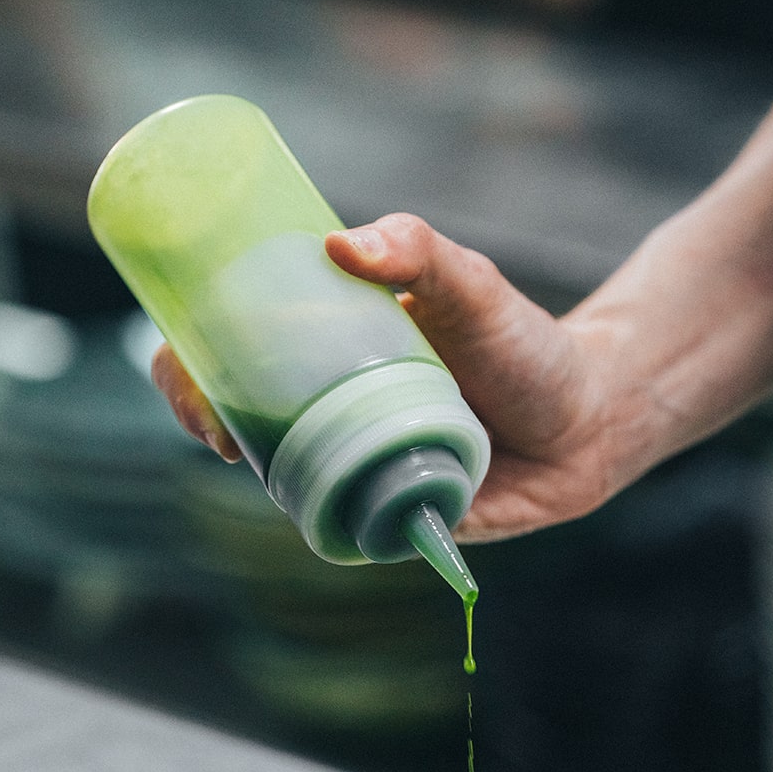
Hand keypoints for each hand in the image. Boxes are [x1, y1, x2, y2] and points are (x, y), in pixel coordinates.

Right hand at [151, 213, 629, 542]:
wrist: (591, 417)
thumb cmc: (524, 345)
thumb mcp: (469, 284)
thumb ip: (416, 249)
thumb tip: (338, 243)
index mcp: (335, 358)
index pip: (240, 359)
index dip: (193, 363)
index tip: (181, 360)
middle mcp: (337, 417)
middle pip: (243, 422)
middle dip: (205, 418)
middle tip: (210, 420)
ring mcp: (362, 472)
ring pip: (283, 480)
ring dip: (254, 472)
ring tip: (240, 452)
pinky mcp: (394, 522)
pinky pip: (344, 528)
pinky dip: (322, 519)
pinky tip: (307, 504)